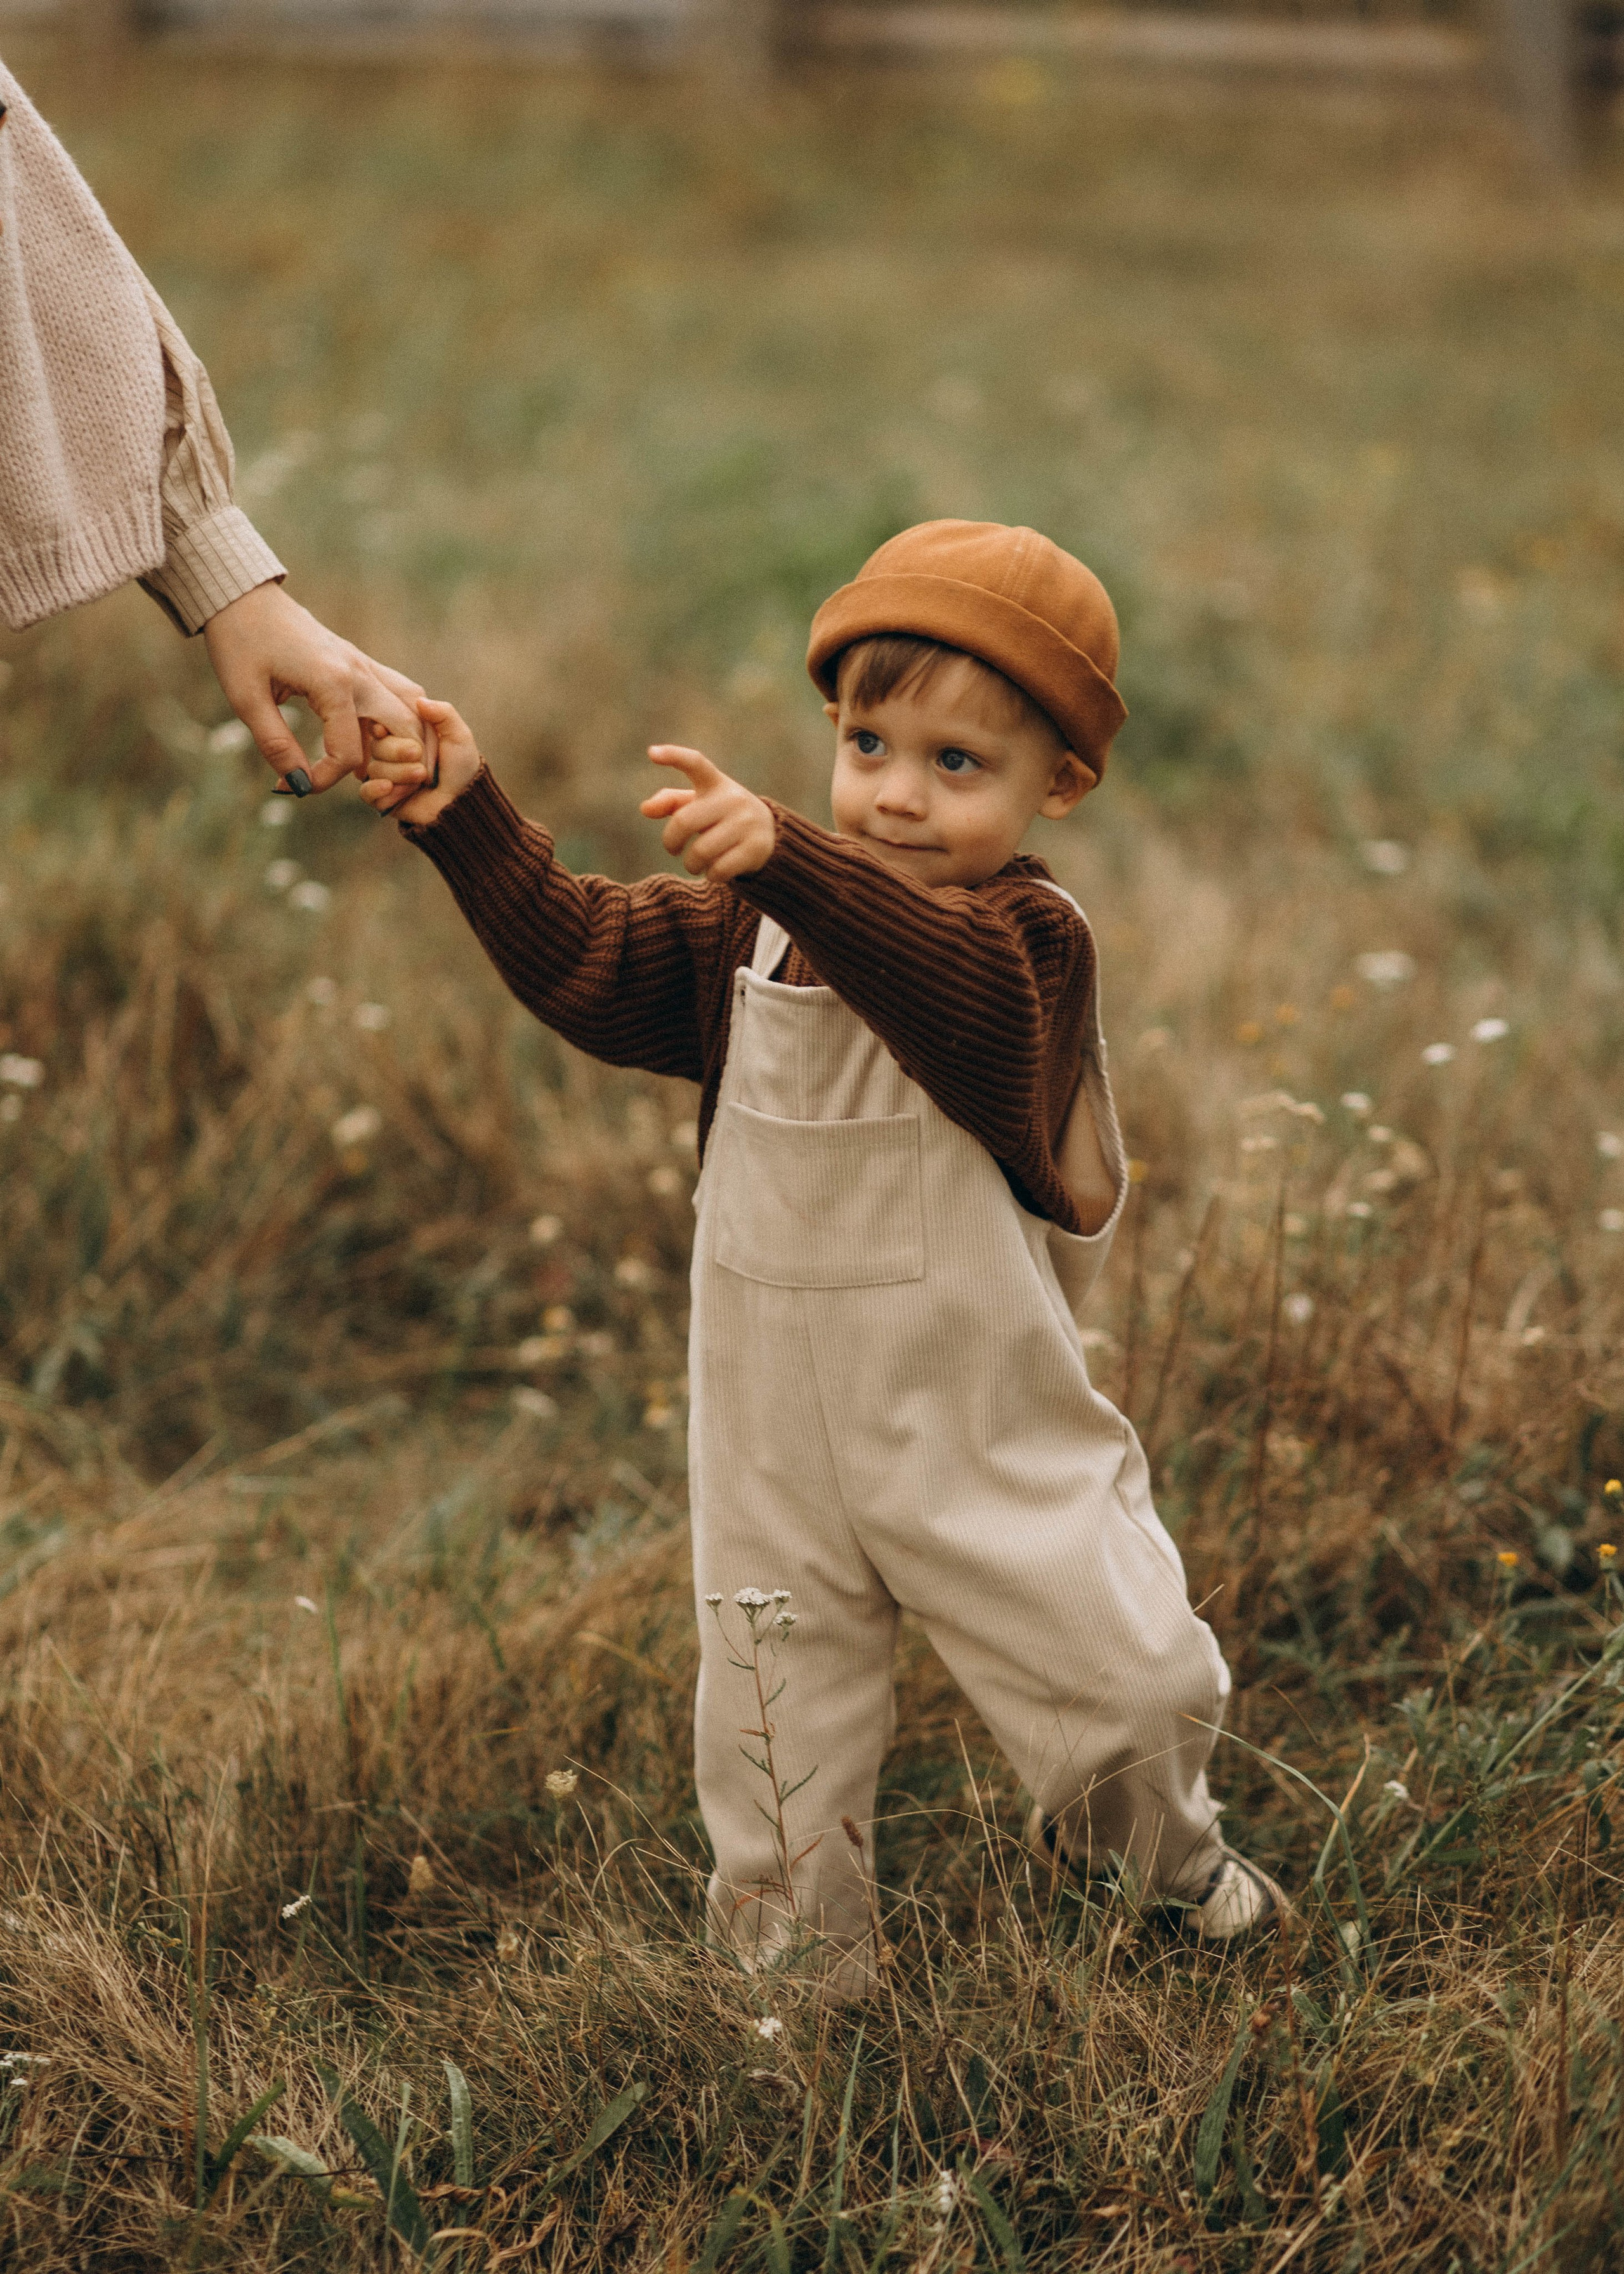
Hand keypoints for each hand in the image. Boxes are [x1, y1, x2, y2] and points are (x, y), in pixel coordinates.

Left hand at [203, 581, 423, 791]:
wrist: (242, 595)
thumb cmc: (240, 642)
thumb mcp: (246, 698)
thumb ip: (276, 745)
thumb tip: (298, 786)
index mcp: (333, 683)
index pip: (349, 753)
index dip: (325, 780)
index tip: (297, 786)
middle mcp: (359, 673)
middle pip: (407, 730)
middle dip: (397, 770)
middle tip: (369, 793)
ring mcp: (364, 665)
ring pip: (413, 709)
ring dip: (408, 743)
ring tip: (381, 770)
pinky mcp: (359, 664)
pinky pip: (398, 696)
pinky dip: (397, 725)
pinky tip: (373, 749)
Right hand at [358, 697, 481, 825]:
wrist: (462, 803)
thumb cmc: (461, 767)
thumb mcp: (459, 736)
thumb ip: (443, 713)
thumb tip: (420, 700)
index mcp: (403, 735)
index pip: (379, 724)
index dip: (381, 728)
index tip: (385, 730)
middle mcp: (390, 754)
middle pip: (375, 746)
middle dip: (397, 752)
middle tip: (419, 757)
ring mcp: (385, 776)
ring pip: (374, 769)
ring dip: (398, 773)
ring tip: (421, 778)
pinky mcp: (383, 798)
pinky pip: (366, 793)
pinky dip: (376, 790)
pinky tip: (390, 788)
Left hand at [641, 746, 774, 881]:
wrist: (769, 832)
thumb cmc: (721, 816)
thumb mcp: (699, 804)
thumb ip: (670, 802)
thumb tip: (645, 809)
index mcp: (715, 783)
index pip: (695, 763)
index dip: (673, 756)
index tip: (651, 753)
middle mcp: (732, 798)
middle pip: (684, 822)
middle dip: (671, 842)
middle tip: (673, 850)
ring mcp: (747, 822)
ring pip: (701, 852)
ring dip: (691, 864)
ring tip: (695, 864)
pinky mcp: (756, 847)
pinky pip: (719, 870)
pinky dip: (711, 876)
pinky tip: (715, 872)